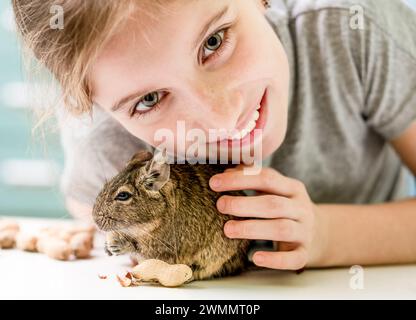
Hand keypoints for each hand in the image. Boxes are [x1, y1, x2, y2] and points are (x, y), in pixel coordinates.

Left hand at [209, 165, 324, 269]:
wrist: (321, 233)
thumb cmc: (286, 208)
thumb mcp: (276, 190)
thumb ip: (253, 180)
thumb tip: (226, 173)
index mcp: (293, 188)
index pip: (267, 178)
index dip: (240, 179)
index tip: (214, 182)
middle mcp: (301, 208)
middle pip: (273, 204)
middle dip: (244, 204)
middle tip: (220, 205)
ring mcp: (305, 231)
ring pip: (281, 229)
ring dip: (252, 228)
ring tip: (227, 229)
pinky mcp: (305, 253)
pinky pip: (292, 258)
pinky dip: (274, 259)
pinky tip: (255, 258)